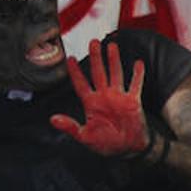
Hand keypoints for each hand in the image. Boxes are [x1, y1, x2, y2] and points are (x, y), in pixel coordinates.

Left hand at [49, 39, 148, 155]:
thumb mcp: (85, 137)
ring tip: (111, 45)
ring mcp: (118, 97)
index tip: (69, 58)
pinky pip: (135, 85)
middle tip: (93, 42)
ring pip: (115, 73)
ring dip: (113, 60)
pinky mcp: (133, 101)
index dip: (75, 72)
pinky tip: (138, 62)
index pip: (80, 84)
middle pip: (98, 72)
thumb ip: (70, 127)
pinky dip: (137, 74)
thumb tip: (52, 119)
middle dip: (95, 57)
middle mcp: (104, 96)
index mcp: (91, 103)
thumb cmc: (105, 144)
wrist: (127, 149)